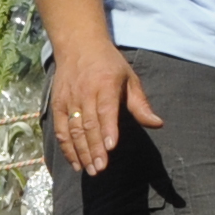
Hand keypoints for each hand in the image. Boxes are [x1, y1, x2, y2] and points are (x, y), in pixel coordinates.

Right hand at [48, 41, 160, 176]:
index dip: (107, 128)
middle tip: (100, 169)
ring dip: (81, 152)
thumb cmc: (109, 64)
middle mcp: (85, 92)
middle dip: (94, 148)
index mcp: (105, 84)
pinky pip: (60, 130)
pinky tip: (75, 162)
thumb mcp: (129, 78)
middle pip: (89, 124)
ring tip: (90, 169)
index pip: (105, 109)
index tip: (111, 147)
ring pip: (73, 130)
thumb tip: (158, 124)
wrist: (78, 45)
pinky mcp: (57, 104)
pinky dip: (66, 148)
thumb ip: (141, 104)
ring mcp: (69, 99)